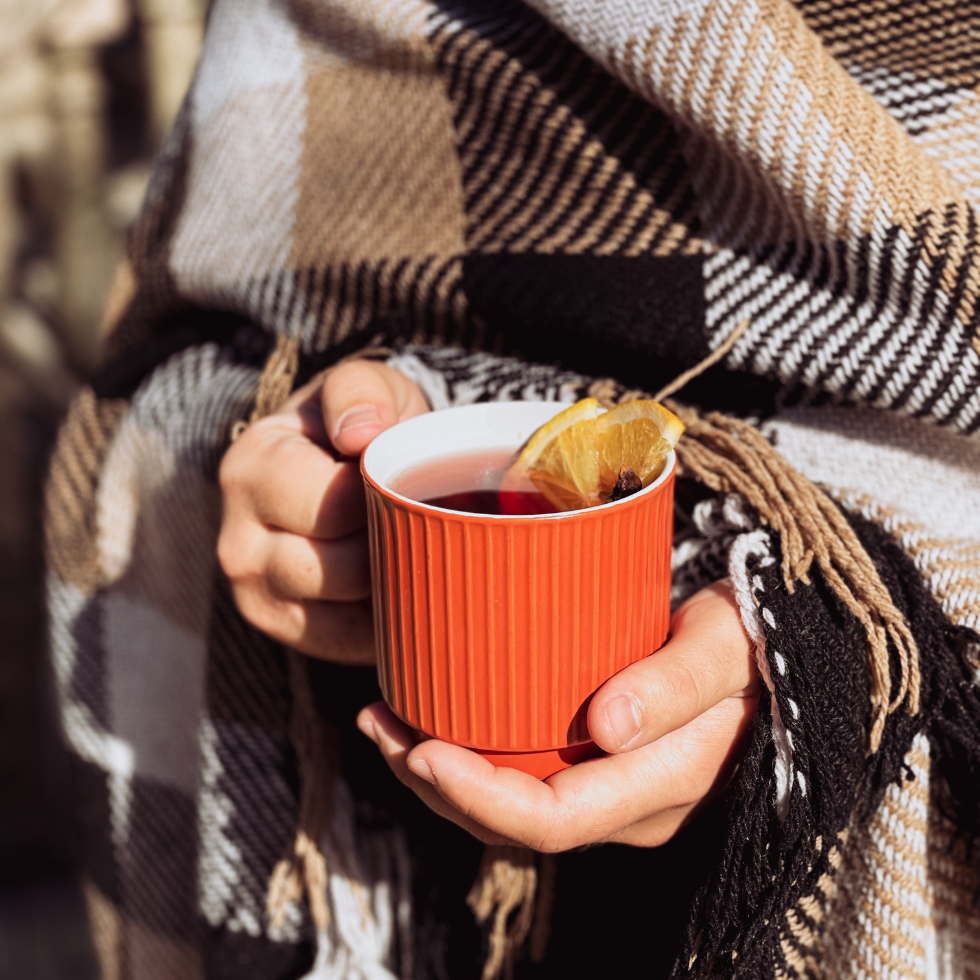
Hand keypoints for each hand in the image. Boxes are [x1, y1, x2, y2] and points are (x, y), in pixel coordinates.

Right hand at [218, 360, 428, 661]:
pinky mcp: (285, 632)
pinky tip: (396, 580)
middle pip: (342, 568)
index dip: (387, 497)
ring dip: (392, 581)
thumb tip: (361, 433)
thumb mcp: (362, 387)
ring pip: (348, 611)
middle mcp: (237, 543)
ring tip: (406, 545)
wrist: (342, 471)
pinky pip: (352, 643)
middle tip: (415, 517)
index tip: (404, 478)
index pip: (336, 506)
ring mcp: (256, 596)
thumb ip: (361, 392)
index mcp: (251, 471)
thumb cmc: (357, 428)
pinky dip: (387, 617)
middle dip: (392, 544)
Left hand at [358, 581, 758, 847]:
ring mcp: (610, 792)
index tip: (420, 748)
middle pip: (514, 824)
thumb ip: (677, 686)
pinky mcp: (596, 766)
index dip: (479, 797)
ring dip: (437, 773)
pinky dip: (468, 754)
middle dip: (435, 784)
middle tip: (378, 722)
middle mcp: (629, 806)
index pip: (556, 820)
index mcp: (663, 785)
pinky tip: (430, 718)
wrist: (765, 648)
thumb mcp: (724, 647)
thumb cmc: (747, 639)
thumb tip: (607, 728)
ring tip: (383, 719)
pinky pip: (522, 777)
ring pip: (509, 807)